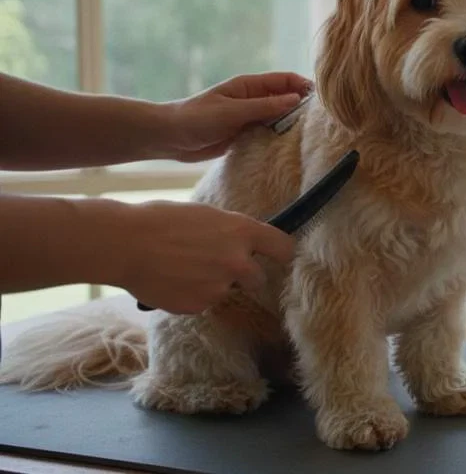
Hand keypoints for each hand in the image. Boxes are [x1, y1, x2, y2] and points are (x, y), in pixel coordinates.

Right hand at [113, 200, 295, 313]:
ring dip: (213, 284)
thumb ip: (231, 232)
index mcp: (243, 232)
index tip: (281, 257)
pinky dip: (191, 295)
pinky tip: (172, 280)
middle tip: (218, 264)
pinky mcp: (198, 306)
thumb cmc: (161, 220)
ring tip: (183, 268)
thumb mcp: (206, 215)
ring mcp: (219, 288)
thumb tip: (243, 242)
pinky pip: (202, 302)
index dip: (283, 253)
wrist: (125, 244)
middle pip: (259, 278)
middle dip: (244, 275)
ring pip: (226, 290)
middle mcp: (238, 263)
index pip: (284, 248)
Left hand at [165, 72, 312, 162]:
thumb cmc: (197, 118)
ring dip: (291, 126)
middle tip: (321, 122)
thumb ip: (263, 106)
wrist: (170, 138)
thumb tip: (295, 99)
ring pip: (279, 119)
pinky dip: (279, 139)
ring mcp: (249, 117)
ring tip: (310, 137)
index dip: (304, 86)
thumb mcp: (232, 112)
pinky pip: (268, 134)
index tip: (321, 100)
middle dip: (302, 108)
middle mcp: (252, 99)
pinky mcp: (245, 135)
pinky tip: (290, 148)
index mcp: (249, 86)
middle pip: (285, 99)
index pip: (284, 80)